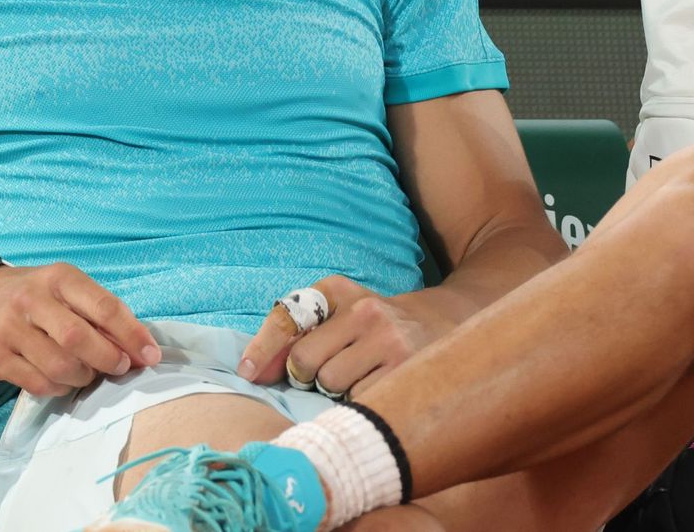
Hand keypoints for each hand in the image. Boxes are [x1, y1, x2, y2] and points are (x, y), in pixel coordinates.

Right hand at [0, 262, 161, 396]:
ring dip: (84, 377)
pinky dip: (61, 388)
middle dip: (108, 359)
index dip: (132, 335)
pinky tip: (64, 379)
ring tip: (88, 372)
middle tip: (119, 367)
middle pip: (78, 339)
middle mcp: (31, 299)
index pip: (103, 307)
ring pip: (59, 367)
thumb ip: (103, 313)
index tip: (150, 355)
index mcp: (59, 278)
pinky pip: (39, 385)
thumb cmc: (39, 294)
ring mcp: (9, 329)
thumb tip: (142, 350)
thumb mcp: (69, 288)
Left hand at [237, 276, 454, 398]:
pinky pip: (361, 401)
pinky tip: (375, 389)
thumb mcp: (338, 314)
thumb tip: (254, 372)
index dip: (263, 350)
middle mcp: (363, 309)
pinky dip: (360, 403)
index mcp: (336, 290)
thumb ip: (295, 335)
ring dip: (335, 392)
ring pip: (332, 384)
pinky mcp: (408, 368)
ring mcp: (389, 339)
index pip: (287, 318)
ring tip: (356, 378)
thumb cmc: (375, 326)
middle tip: (324, 376)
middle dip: (305, 377)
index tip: (248, 374)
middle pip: (305, 361)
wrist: (445, 321)